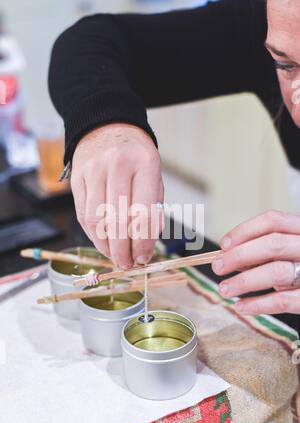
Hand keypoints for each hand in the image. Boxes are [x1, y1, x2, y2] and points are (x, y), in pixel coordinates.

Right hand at [71, 123, 163, 268]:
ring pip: (96, 220)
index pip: (143, 213)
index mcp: (145, 164)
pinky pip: (83, 214)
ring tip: (116, 257)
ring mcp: (93, 170)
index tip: (144, 258)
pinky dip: (93, 235)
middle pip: (117, 221)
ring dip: (106, 246)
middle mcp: (118, 166)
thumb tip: (146, 245)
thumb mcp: (154, 176)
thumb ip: (152, 209)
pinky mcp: (76, 177)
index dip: (143, 243)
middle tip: (128, 265)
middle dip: (123, 251)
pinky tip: (103, 243)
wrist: (107, 127)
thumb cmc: (136, 157)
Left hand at [212, 210, 299, 314]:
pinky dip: (259, 305)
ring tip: (224, 289)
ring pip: (277, 271)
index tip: (224, 245)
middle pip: (272, 244)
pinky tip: (241, 307)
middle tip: (218, 267)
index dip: (244, 230)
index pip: (273, 220)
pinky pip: (285, 301)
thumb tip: (230, 257)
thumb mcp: (292, 250)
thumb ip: (269, 251)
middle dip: (239, 255)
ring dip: (244, 281)